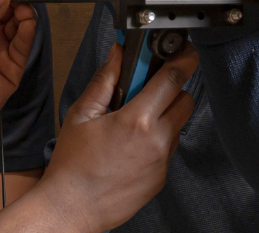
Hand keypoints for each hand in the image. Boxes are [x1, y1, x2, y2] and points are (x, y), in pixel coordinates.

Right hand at [24, 45, 196, 230]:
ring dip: (164, 115)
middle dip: (171, 89)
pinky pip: (169, 148)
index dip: (183, 58)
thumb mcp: (82, 114)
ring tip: (133, 123)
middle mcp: (157, 140)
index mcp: (138, 120)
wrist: (72, 208)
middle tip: (146, 90)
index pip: (175, 78)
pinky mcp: (162, 177)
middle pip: (185, 99)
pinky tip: (132, 146)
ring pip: (178, 124)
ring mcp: (163, 161)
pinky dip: (158, 140)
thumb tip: (118, 54)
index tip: (182, 50)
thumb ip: (105, 80)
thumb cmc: (72, 165)